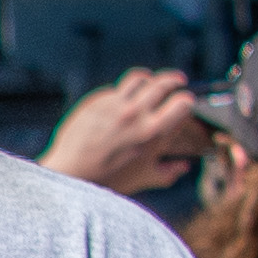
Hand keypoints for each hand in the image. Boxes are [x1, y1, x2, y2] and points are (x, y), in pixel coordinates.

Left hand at [40, 68, 203, 193]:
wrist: (70, 174)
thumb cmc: (108, 180)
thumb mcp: (143, 178)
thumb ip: (168, 172)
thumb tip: (184, 167)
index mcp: (154, 132)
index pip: (183, 103)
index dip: (187, 102)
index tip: (185, 103)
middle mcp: (136, 114)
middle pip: (164, 83)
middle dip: (175, 81)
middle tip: (178, 82)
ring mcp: (115, 105)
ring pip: (140, 78)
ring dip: (150, 79)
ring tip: (151, 83)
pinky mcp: (97, 101)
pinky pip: (116, 88)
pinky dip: (124, 92)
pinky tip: (124, 98)